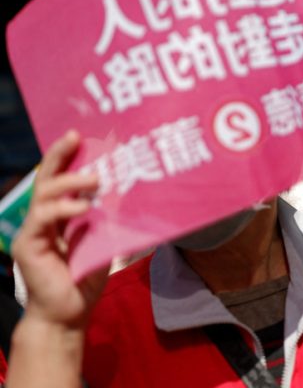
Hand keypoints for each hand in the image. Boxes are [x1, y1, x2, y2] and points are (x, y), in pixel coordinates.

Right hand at [11, 130, 107, 328]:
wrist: (69, 314)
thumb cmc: (85, 279)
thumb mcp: (105, 241)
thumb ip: (110, 219)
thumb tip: (129, 192)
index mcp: (59, 215)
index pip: (61, 178)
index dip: (68, 156)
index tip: (82, 135)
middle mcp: (42, 218)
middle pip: (46, 178)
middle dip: (59, 154)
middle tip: (75, 136)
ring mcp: (32, 231)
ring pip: (44, 193)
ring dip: (70, 182)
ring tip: (95, 179)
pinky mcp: (27, 245)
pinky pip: (42, 219)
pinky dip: (63, 209)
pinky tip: (84, 209)